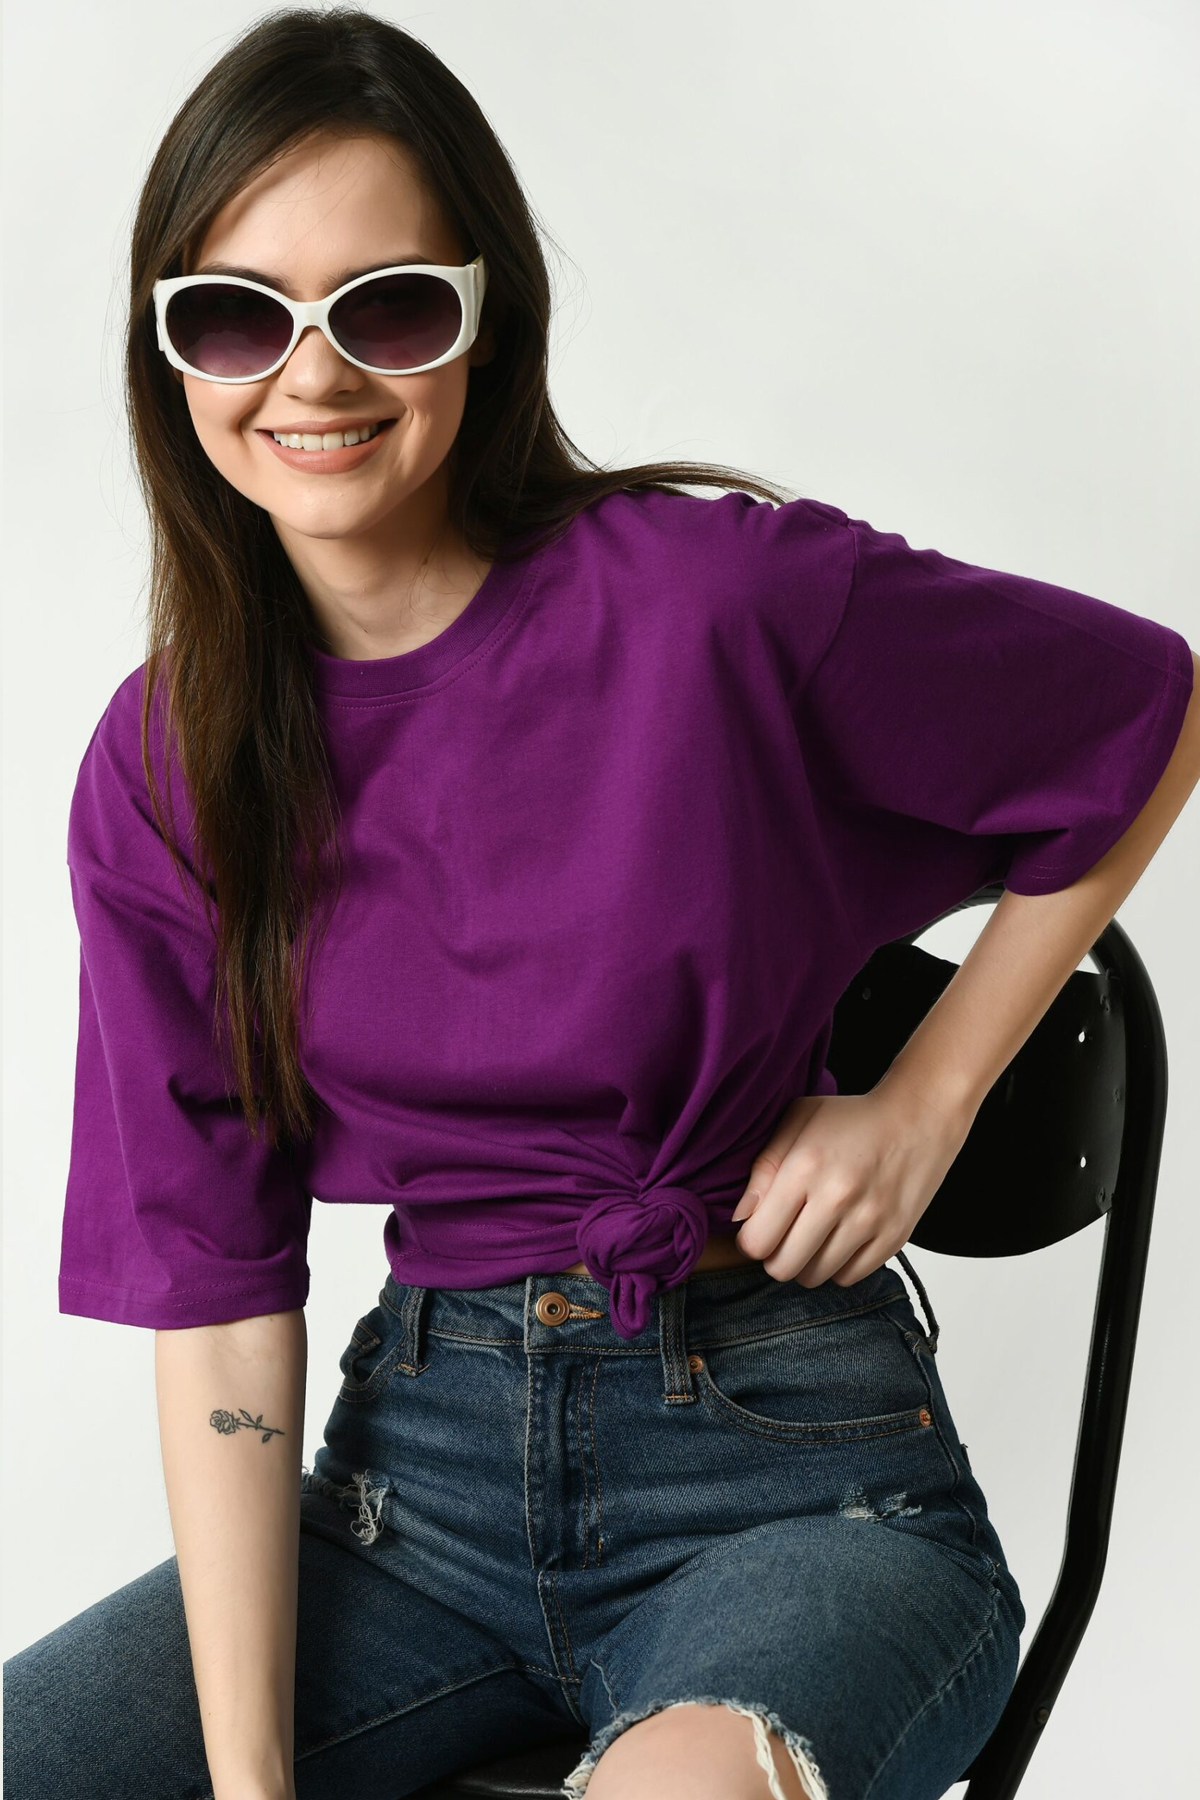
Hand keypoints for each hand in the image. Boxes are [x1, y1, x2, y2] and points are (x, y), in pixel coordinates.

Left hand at [730, 1079, 973, 1287]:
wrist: (919, 1118)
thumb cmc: (852, 1119)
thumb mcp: (798, 1121)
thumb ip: (763, 1167)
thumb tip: (740, 1216)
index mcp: (806, 1167)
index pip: (758, 1239)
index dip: (751, 1239)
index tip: (759, 1227)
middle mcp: (837, 1198)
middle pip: (782, 1267)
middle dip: (775, 1256)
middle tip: (783, 1235)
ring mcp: (869, 1221)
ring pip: (814, 1277)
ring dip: (806, 1262)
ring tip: (813, 1234)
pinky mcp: (894, 1238)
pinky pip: (848, 1278)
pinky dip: (837, 1266)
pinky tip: (839, 1239)